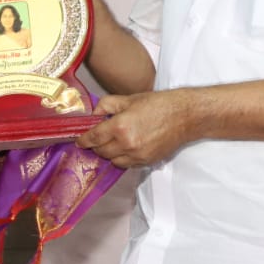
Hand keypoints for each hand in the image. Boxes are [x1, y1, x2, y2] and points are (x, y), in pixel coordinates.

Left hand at [77, 90, 198, 167]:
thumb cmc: (158, 104)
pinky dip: (122, 158)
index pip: (94, 138)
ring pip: (113, 161)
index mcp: (120, 126)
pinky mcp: (146, 162)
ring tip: (113, 143)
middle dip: (96, 146)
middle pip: (102, 152)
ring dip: (109, 153)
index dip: (84, 140)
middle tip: (97, 138)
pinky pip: (126, 164)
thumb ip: (107, 105)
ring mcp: (137, 155)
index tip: (80, 140)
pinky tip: (126, 147)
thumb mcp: (129, 99)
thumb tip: (93, 115)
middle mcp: (126, 144)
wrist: (184, 116)